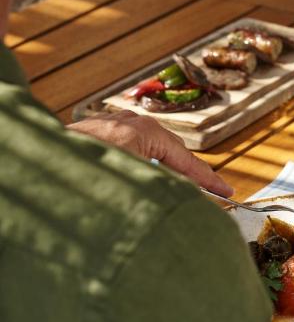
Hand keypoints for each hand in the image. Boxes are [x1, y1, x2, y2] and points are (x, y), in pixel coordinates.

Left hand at [67, 110, 232, 196]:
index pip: (188, 161)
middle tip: (204, 197)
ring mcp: (116, 126)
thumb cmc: (79, 172)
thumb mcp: (134, 181)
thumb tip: (187, 197)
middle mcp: (133, 124)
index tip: (228, 191)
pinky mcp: (101, 134)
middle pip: (172, 153)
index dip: (210, 180)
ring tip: (167, 193)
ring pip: (152, 152)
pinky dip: (143, 167)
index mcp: (146, 132)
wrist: (36, 162)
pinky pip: (133, 151)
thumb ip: (165, 186)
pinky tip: (139, 181)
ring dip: (161, 173)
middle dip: (186, 176)